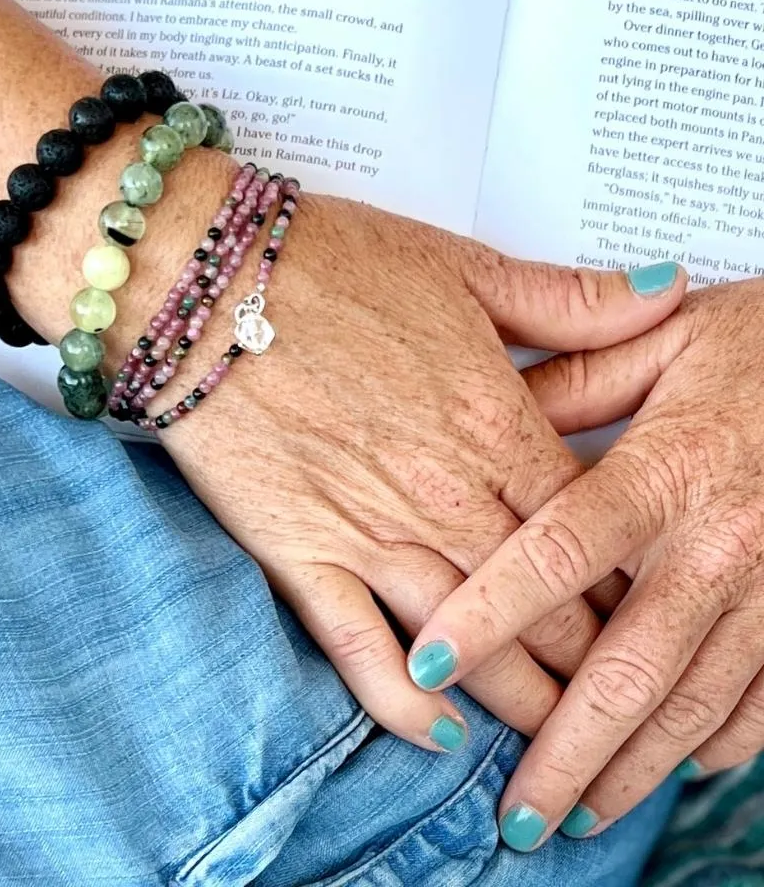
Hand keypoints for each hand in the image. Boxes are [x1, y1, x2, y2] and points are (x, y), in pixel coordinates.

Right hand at [160, 194, 685, 754]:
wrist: (204, 283)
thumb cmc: (325, 264)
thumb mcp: (462, 268)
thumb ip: (568, 299)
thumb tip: (665, 291)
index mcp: (497, 423)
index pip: (592, 531)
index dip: (629, 580)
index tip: (650, 614)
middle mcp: (446, 493)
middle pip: (546, 604)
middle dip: (594, 662)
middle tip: (621, 699)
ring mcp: (370, 531)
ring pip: (472, 644)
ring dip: (523, 701)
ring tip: (560, 743)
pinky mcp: (299, 552)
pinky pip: (360, 648)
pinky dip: (404, 700)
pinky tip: (440, 735)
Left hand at [408, 276, 763, 847]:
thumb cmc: (758, 348)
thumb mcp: (656, 341)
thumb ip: (567, 381)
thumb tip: (476, 419)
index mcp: (666, 471)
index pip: (559, 553)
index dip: (490, 613)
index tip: (429, 665)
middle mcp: (719, 544)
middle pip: (628, 665)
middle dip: (564, 748)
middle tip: (510, 810)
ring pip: (693, 703)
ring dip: (631, 769)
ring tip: (573, 817)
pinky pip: (762, 700)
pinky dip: (714, 745)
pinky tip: (671, 771)